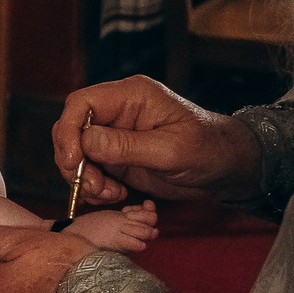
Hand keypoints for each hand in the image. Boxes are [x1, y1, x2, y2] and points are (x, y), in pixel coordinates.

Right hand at [52, 77, 260, 206]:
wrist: (225, 168)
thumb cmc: (208, 149)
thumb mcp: (170, 150)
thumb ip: (126, 145)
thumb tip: (85, 140)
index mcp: (131, 96)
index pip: (81, 103)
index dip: (68, 131)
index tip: (72, 161)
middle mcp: (118, 112)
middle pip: (72, 129)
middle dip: (74, 161)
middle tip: (95, 187)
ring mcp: (115, 135)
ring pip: (77, 153)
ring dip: (85, 179)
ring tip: (111, 194)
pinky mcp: (116, 157)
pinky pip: (89, 170)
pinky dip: (94, 188)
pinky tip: (117, 195)